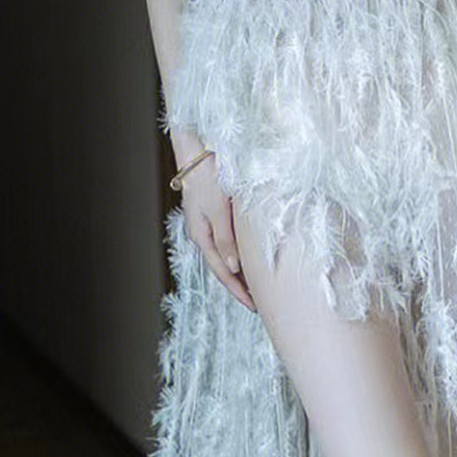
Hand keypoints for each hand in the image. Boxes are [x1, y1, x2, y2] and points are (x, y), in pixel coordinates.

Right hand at [178, 153, 256, 310]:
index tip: (254, 306)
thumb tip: (233, 268)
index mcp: (201, 235)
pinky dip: (238, 254)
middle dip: (239, 286)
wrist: (197, 150)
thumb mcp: (219, 210)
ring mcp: (206, 224)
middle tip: (258, 302)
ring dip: (239, 272)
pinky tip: (248, 257)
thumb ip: (226, 239)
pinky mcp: (213, 214)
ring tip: (256, 285)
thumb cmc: (208, 177)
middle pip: (223, 267)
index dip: (238, 290)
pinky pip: (226, 242)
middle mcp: (202, 233)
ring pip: (225, 255)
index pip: (222, 271)